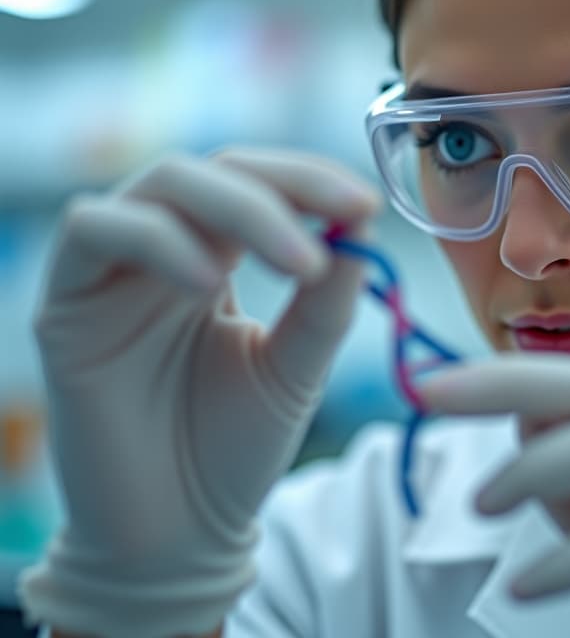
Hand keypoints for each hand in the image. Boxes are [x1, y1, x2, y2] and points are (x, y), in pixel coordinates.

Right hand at [19, 148, 380, 637]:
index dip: (312, 178)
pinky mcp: (65, 304)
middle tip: (348, 215)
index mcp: (218, 257)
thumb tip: (361, 223)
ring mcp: (112, 273)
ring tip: (300, 265)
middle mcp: (163, 252)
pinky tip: (211, 285)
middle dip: (286, 187)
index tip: (367, 202)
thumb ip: (326, 299)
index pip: (258, 182)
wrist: (178, 536)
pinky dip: (159, 241)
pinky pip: (93, 231)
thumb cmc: (236, 449)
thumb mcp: (298, 366)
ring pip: (159, 186)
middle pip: (214, 170)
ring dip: (238, 209)